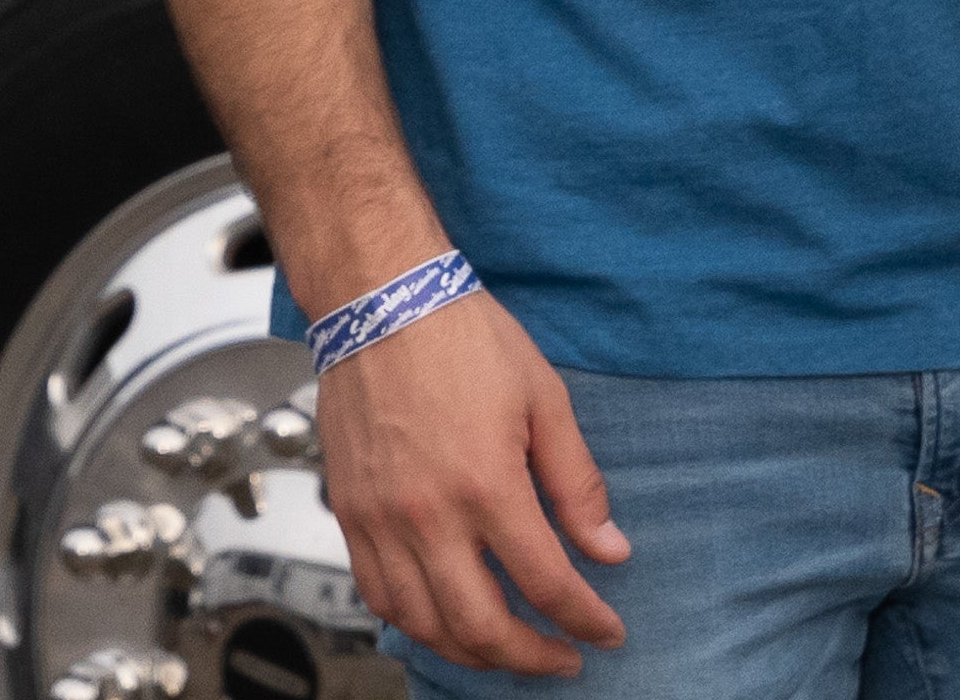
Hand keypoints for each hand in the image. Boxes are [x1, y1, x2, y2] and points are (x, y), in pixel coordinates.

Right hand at [317, 289, 628, 677]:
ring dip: (472, 651)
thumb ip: (577, 482)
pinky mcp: (349, 515)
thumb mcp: (545, 397)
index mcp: (486, 485)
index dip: (585, 619)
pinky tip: (445, 618)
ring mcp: (380, 522)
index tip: (608, 632)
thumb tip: (610, 548)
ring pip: (425, 625)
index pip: (545, 582)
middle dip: (530, 657)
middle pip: (481, 626)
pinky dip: (417, 623)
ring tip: (509, 648)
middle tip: (563, 657)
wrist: (382, 302)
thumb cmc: (466, 338)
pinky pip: (379, 596)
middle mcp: (428, 517)